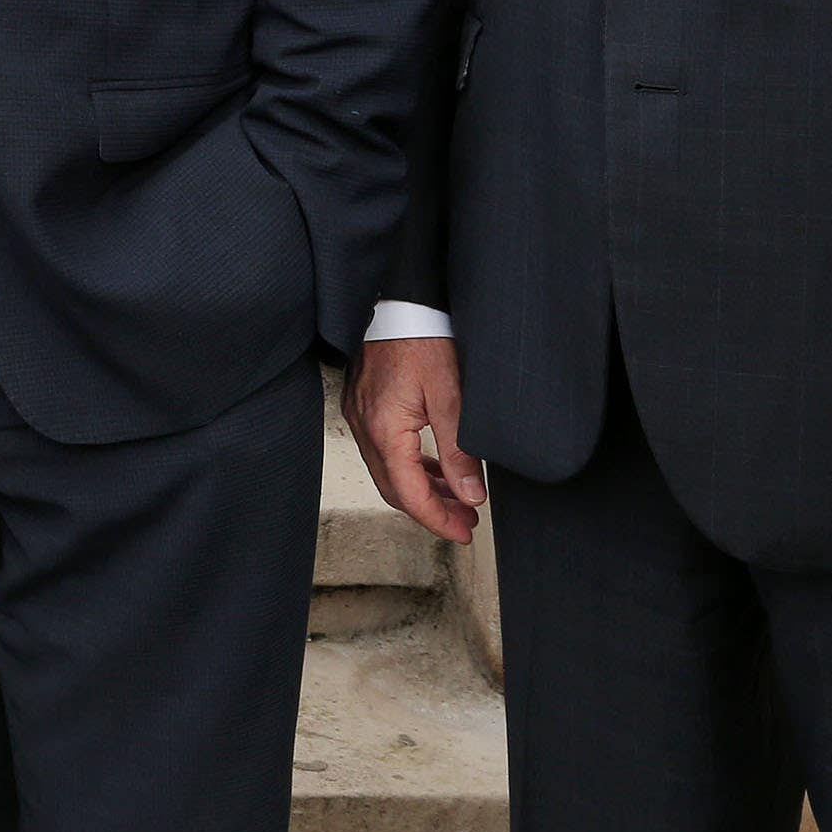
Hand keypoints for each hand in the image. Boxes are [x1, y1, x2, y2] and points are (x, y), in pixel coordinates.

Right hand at [344, 336, 485, 542]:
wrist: (398, 299)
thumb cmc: (421, 335)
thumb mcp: (451, 395)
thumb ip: (459, 450)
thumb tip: (471, 494)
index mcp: (385, 429)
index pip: (409, 493)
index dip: (437, 519)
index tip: (463, 532)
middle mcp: (366, 426)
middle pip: (394, 488)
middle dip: (430, 510)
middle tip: (464, 521)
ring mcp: (361, 415)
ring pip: (388, 471)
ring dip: (421, 488)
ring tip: (457, 498)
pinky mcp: (364, 404)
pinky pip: (383, 450)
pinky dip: (409, 465)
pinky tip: (433, 467)